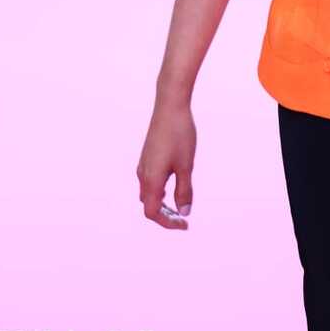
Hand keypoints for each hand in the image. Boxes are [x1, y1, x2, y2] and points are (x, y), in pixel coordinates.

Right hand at [136, 96, 196, 230]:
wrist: (170, 106)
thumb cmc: (179, 135)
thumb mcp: (186, 166)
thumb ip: (184, 191)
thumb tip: (184, 212)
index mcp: (150, 179)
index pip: (152, 212)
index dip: (167, 223)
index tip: (184, 225)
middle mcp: (143, 173)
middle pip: (149, 204)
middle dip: (165, 214)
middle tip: (184, 217)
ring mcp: (144, 163)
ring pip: (149, 192)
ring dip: (163, 202)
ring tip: (180, 203)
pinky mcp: (148, 155)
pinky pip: (150, 180)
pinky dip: (161, 189)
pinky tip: (174, 183)